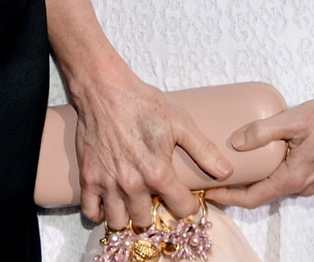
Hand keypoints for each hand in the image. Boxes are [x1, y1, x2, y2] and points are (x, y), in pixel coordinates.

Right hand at [66, 64, 233, 228]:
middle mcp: (131, 184)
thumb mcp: (180, 123)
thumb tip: (226, 172)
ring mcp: (107, 184)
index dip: (188, 207)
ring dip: (128, 218)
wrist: (106, 91)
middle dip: (155, 214)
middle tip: (158, 201)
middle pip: (146, 220)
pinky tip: (111, 204)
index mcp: (157, 172)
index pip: (180, 208)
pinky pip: (91, 212)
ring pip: (118, 222)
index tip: (188, 202)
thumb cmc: (144, 104)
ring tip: (136, 204)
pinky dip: (101, 213)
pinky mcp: (88, 178)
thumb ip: (203, 150)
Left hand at [204, 86, 313, 208]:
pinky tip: (268, 157)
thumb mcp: (294, 119)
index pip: (253, 198)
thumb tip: (235, 143)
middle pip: (264, 195)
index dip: (228, 198)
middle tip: (219, 176)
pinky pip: (291, 179)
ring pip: (278, 186)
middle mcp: (304, 187)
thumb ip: (263, 131)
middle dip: (239, 189)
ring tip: (239, 165)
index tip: (209, 191)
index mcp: (295, 178)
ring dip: (258, 180)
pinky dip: (274, 173)